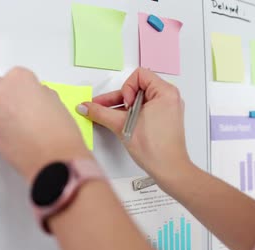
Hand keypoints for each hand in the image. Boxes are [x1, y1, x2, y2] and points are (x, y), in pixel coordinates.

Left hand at [0, 67, 90, 181]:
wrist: (54, 160)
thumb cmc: (60, 133)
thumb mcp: (56, 101)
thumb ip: (40, 93)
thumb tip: (34, 97)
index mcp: (19, 78)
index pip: (18, 75)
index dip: (28, 87)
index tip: (33, 96)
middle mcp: (1, 92)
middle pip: (1, 88)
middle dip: (11, 96)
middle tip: (26, 110)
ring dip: (4, 111)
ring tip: (23, 124)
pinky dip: (1, 126)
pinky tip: (17, 134)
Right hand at [76, 68, 190, 180]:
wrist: (169, 170)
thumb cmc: (155, 149)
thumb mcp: (122, 126)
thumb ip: (100, 113)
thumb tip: (86, 107)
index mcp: (165, 92)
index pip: (139, 75)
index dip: (126, 88)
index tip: (124, 105)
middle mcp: (169, 98)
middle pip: (137, 87)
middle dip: (119, 98)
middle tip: (103, 107)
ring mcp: (167, 109)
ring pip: (139, 100)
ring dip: (123, 107)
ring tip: (110, 118)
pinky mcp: (164, 119)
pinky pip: (145, 109)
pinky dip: (132, 114)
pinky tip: (120, 123)